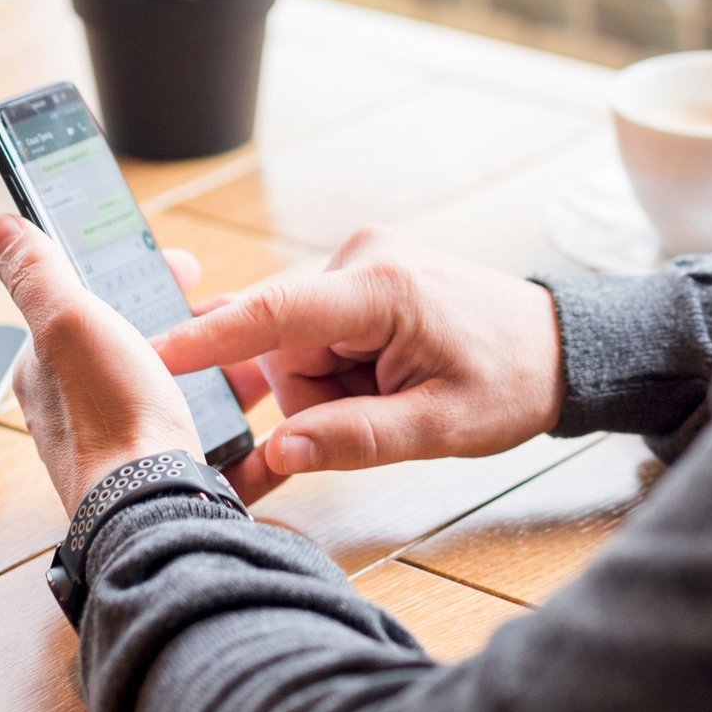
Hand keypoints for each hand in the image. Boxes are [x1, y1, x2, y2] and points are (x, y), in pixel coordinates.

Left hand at [0, 215, 270, 513]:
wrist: (155, 511)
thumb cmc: (111, 419)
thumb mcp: (69, 324)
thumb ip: (37, 274)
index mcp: (51, 371)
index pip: (88, 307)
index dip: (133, 276)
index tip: (180, 265)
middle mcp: (80, 411)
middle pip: (137, 350)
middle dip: (184, 325)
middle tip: (224, 312)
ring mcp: (126, 446)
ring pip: (177, 394)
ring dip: (218, 370)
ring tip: (256, 355)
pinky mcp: (167, 479)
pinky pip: (208, 444)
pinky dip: (237, 427)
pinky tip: (263, 415)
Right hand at [154, 226, 563, 477]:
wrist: (560, 348)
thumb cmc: (512, 383)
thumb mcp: (440, 428)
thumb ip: (354, 439)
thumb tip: (275, 452)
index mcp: (383, 289)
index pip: (275, 314)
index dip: (209, 338)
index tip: (151, 354)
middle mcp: (362, 259)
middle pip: (285, 346)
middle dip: (316, 395)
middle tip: (383, 412)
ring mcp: (359, 262)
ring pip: (296, 346)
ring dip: (330, 385)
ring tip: (394, 395)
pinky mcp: (358, 275)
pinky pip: (314, 333)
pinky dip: (331, 369)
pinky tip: (363, 389)